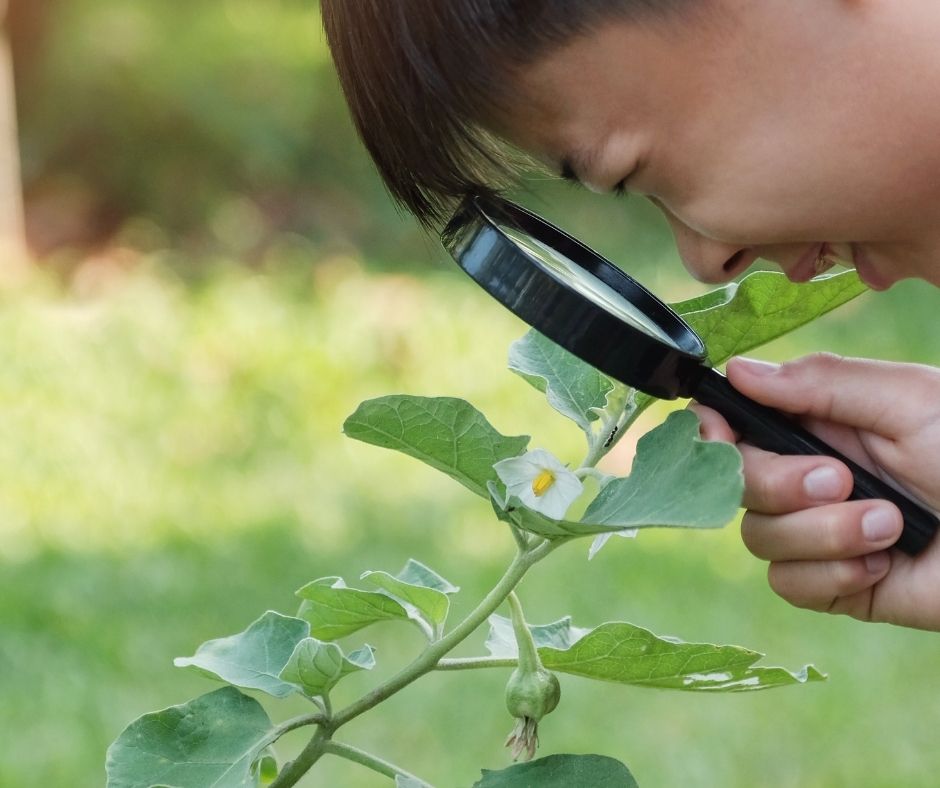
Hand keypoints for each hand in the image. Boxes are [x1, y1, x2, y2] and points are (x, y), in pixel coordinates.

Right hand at [691, 353, 939, 630]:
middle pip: (735, 485)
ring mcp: (818, 532)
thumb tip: (738, 371)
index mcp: (819, 425)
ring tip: (889, 524)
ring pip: (759, 537)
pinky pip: (789, 583)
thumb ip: (820, 383)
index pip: (734, 424)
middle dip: (778, 484)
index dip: (712, 430)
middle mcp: (808, 477)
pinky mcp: (835, 584)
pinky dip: (830, 574)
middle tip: (841, 479)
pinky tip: (881, 564)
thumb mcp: (907, 401)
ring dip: (821, 532)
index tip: (718, 432)